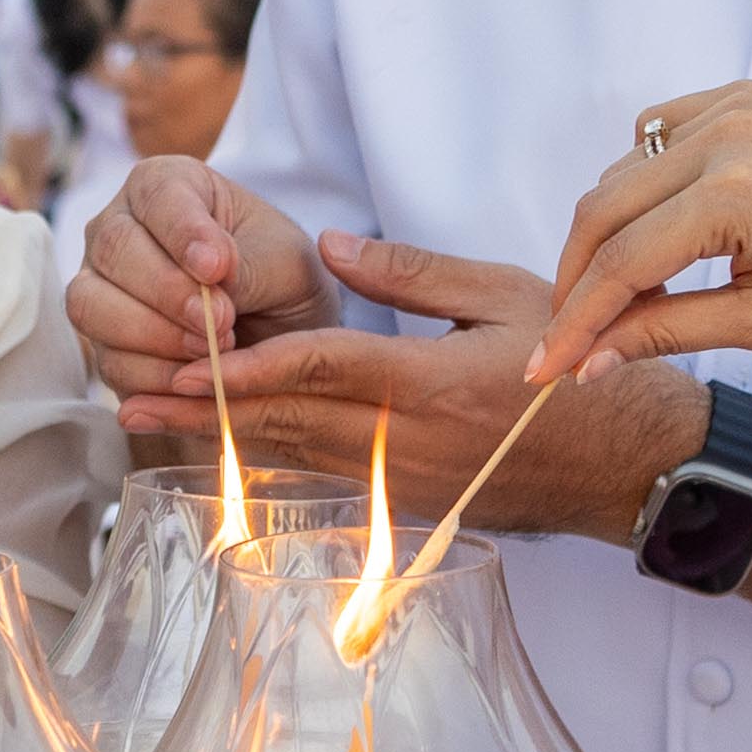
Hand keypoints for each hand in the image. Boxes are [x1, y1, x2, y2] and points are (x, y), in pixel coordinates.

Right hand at [71, 156, 333, 396]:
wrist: (282, 329)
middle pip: (113, 250)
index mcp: (165, 185)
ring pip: (92, 306)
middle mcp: (118, 228)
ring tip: (212, 350)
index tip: (219, 267)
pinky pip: (109, 362)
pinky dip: (153, 378)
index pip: (156, 195)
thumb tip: (208, 284)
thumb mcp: (283, 261)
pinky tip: (195, 378)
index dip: (183, 232)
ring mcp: (101, 287)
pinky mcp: (105, 345)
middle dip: (168, 292)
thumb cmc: (279, 275)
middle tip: (221, 322)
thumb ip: (246, 266)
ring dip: (154, 337)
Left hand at [159, 237, 704, 540]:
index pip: (323, 370)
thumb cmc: (571, 371)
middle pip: (288, 423)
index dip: (248, 365)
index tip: (184, 360)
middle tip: (130, 397)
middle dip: (204, 411)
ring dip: (218, 440)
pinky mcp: (404, 505)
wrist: (622, 463)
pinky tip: (218, 447)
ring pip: (295, 458)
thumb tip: (333, 246)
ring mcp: (403, 484)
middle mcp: (408, 445)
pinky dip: (265, 459)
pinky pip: (321, 477)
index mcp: (432, 386)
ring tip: (149, 423)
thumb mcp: (504, 296)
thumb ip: (413, 272)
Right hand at [526, 83, 751, 382]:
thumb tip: (587, 362)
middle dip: (578, 278)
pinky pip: (661, 132)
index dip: (575, 322)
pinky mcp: (750, 95)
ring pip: (625, 170)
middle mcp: (730, 135)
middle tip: (569, 337)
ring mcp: (739, 105)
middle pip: (605, 209)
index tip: (544, 368)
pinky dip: (646, 178)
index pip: (622, 265)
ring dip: (609, 231)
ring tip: (624, 293)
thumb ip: (665, 333)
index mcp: (737, 196)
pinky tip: (664, 224)